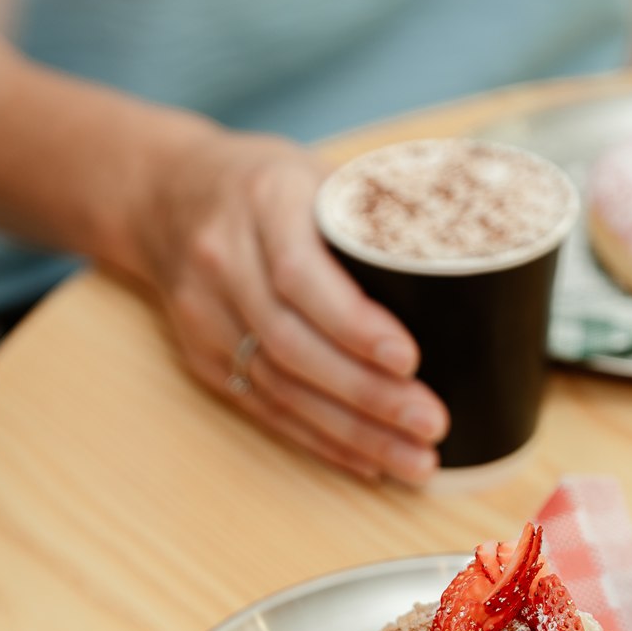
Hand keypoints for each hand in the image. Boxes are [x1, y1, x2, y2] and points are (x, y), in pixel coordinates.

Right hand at [136, 131, 446, 483]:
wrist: (164, 197)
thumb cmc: (262, 184)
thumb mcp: (315, 171)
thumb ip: (373, 214)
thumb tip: (467, 262)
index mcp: (262, 201)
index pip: (299, 273)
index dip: (353, 324)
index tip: (408, 357)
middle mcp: (224, 261)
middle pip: (292, 344)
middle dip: (366, 395)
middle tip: (430, 423)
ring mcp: (205, 315)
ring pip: (279, 388)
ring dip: (352, 432)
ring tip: (414, 460)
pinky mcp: (201, 358)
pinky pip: (264, 408)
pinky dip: (319, 440)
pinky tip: (366, 460)